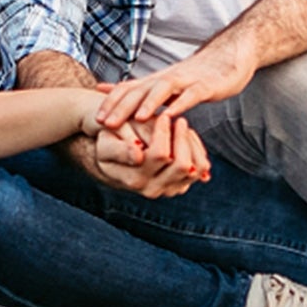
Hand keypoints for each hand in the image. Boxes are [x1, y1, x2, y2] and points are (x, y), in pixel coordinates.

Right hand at [91, 112, 210, 197]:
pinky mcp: (179, 186)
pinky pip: (200, 169)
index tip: (162, 116)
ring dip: (191, 144)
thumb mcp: (105, 144)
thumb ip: (119, 150)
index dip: (163, 133)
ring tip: (181, 128)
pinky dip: (197, 151)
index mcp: (135, 179)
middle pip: (182, 165)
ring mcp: (168, 190)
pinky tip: (185, 138)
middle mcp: (153, 189)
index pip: (160, 155)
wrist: (113, 159)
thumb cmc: (108, 144)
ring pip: (195, 168)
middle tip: (177, 120)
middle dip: (182, 137)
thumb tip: (138, 155)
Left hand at [96, 36, 257, 125]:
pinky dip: (181, 104)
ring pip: (162, 89)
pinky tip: (172, 115)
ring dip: (148, 103)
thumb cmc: (194, 76)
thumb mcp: (161, 83)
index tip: (94, 120)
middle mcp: (166, 79)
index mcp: (155, 81)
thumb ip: (135, 89)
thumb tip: (104, 90)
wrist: (228, 57)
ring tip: (136, 118)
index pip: (127, 89)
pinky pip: (191, 95)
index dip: (110, 103)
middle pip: (139, 90)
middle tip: (104, 123)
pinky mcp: (205, 86)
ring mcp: (186, 81)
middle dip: (121, 107)